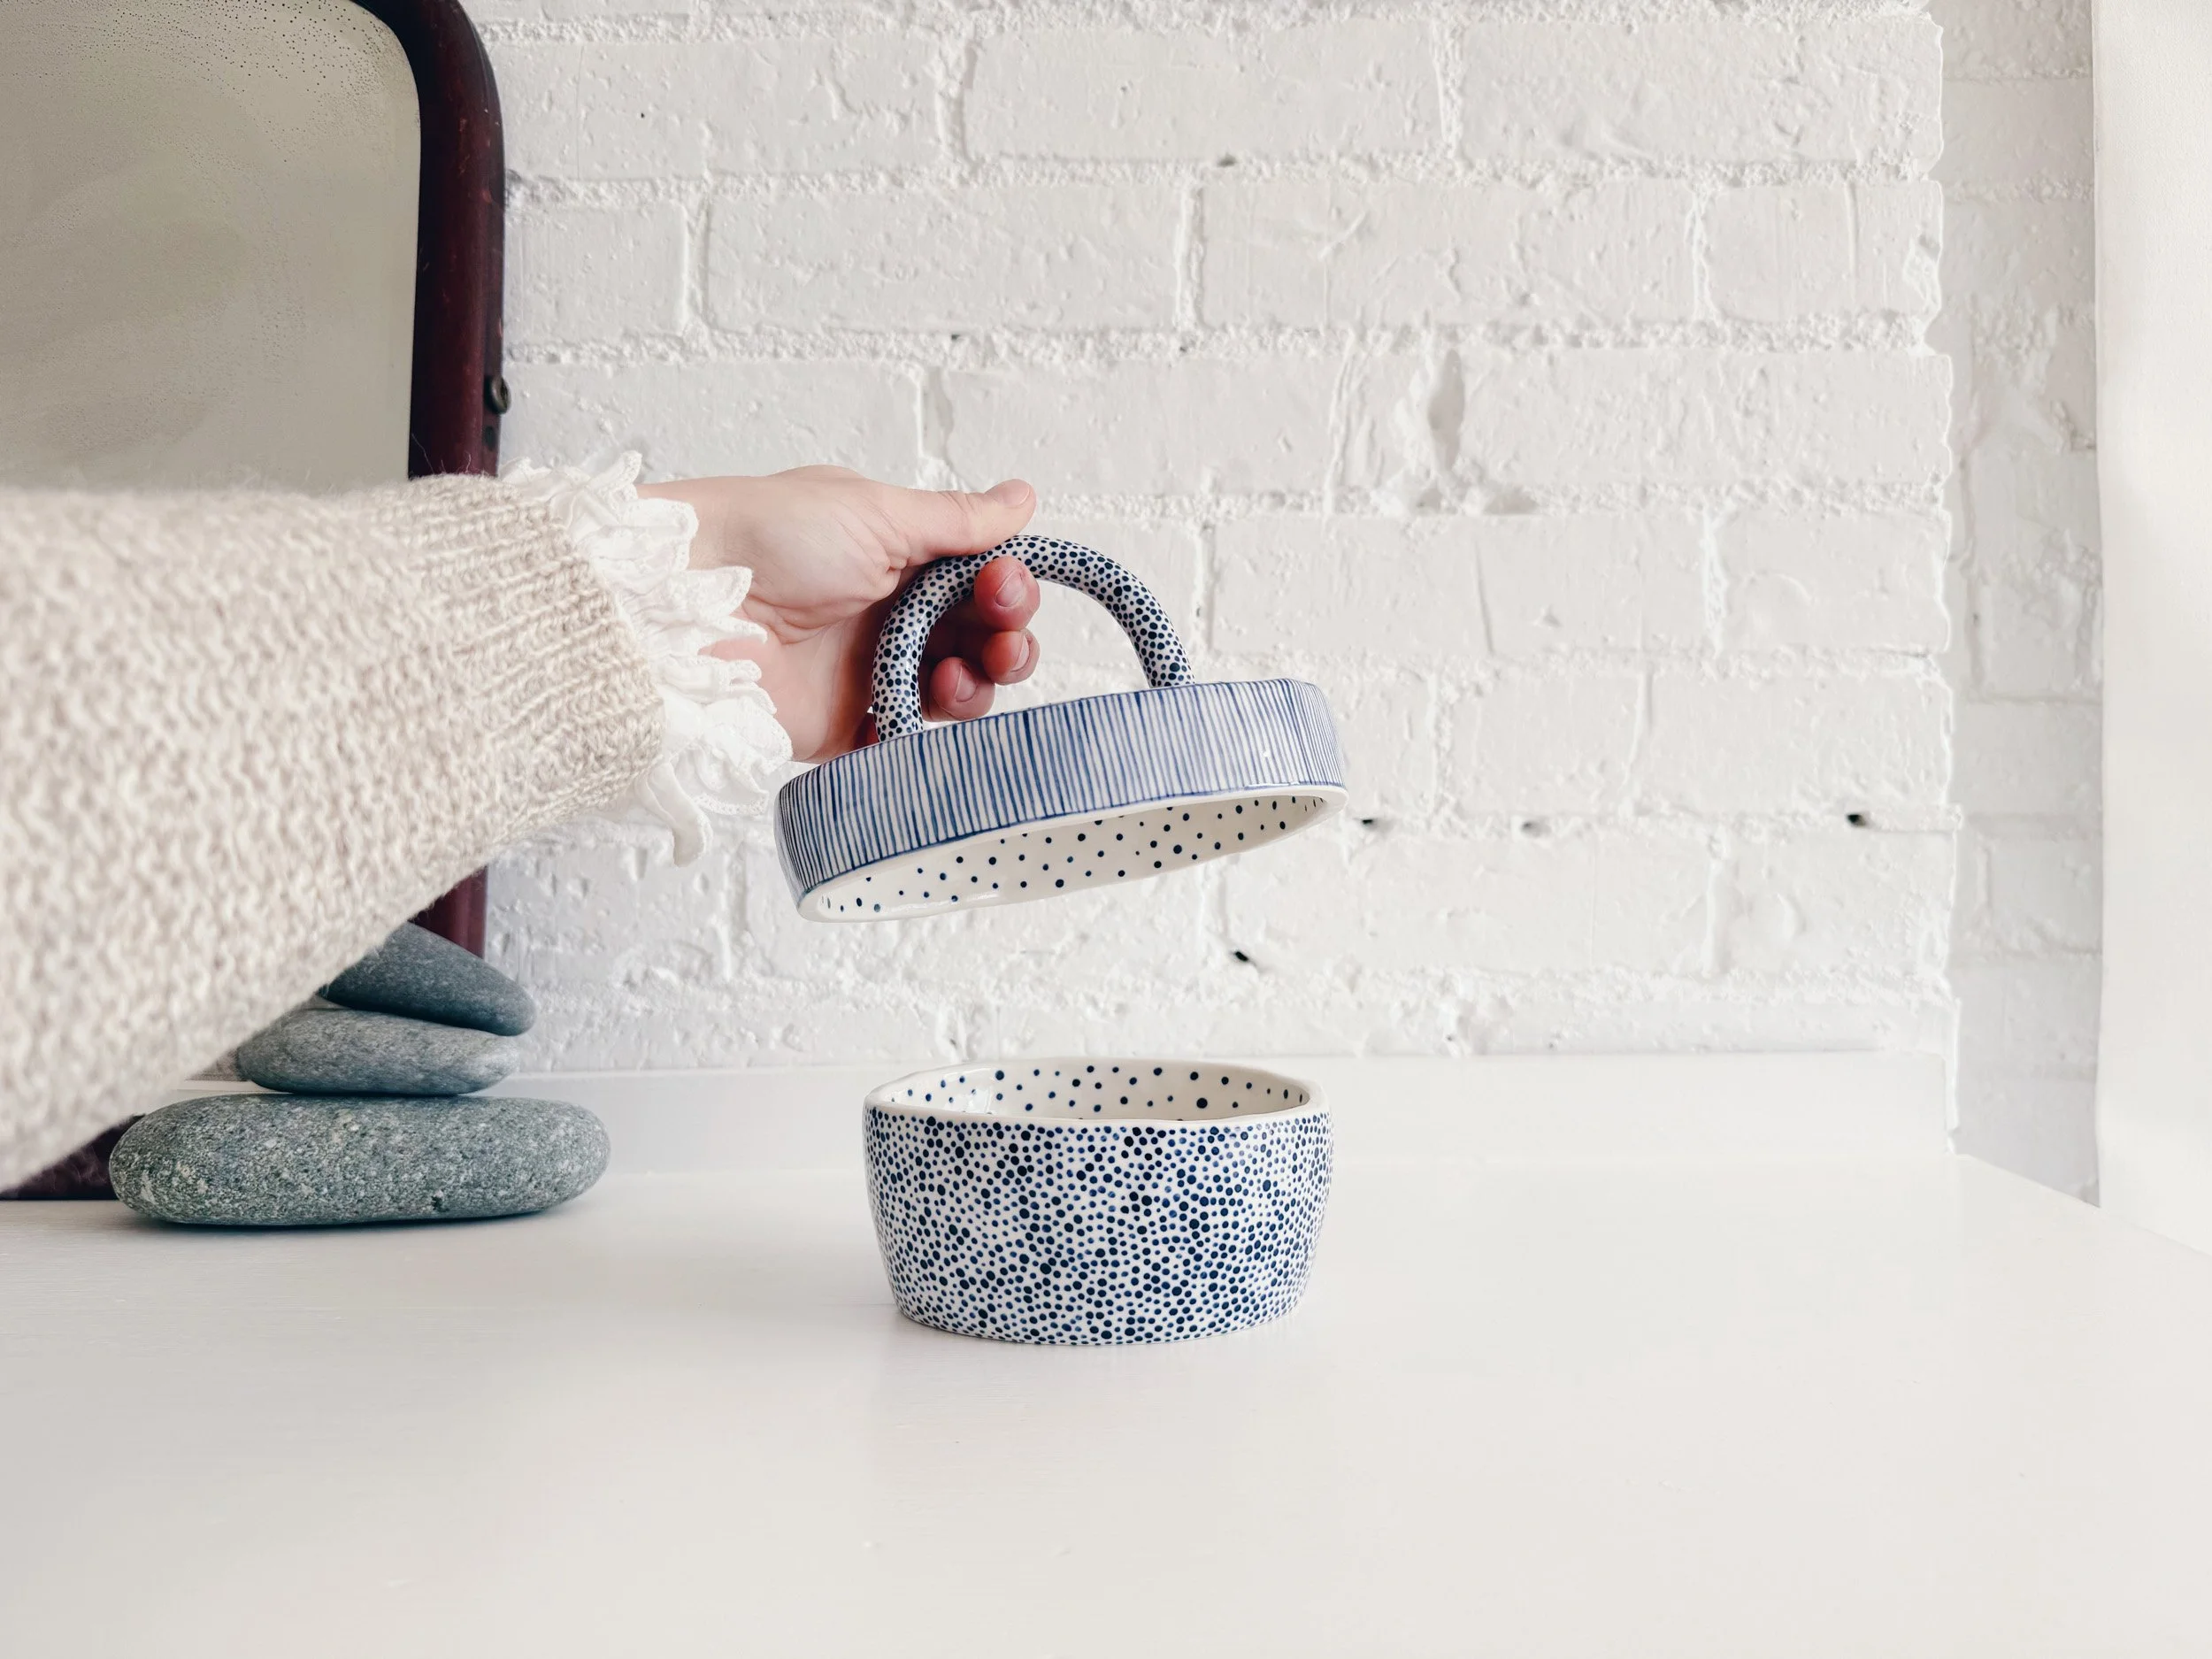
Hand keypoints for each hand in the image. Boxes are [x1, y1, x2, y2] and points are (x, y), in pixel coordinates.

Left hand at [639, 468, 1041, 762]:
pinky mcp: (841, 729)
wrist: (686, 603)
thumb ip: (956, 520)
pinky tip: (924, 716)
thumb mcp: (874, 512)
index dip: (1007, 588)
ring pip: (955, 696)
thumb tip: (1022, 499)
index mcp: (897, 558)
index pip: (981, 582)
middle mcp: (887, 616)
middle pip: (979, 642)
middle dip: (1006, 643)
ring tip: (949, 679)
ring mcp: (866, 675)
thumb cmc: (766, 537)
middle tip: (999, 641)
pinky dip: (929, 743)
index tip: (1005, 586)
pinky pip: (904, 747)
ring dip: (974, 688)